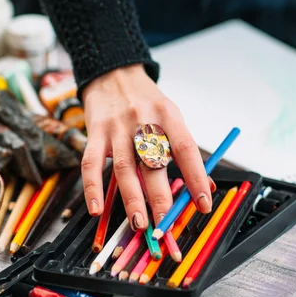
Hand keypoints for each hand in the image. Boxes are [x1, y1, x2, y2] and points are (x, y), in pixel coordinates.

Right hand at [80, 64, 212, 230]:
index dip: (195, 178)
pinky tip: (96, 209)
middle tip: (166, 224)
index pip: (185, 149)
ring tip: (139, 224)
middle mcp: (143, 120)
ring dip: (132, 198)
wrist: (113, 73)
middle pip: (153, 163)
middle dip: (161, 197)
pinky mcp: (94, 132)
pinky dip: (92, 188)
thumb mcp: (171, 116)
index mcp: (169, 115)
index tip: (203, 204)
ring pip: (124, 167)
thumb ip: (184, 149)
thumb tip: (204, 185)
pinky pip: (91, 163)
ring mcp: (117, 127)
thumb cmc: (146, 102)